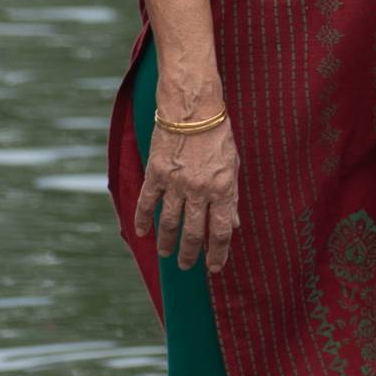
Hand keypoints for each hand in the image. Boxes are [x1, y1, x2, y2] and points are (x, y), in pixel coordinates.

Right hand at [134, 57, 239, 272]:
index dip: (218, 253)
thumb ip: (232, 196)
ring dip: (167, 241)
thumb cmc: (217, 134)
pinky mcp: (157, 173)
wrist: (193, 108)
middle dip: (191, 253)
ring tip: (165, 253)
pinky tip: (142, 233)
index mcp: (223, 189)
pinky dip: (143, 219)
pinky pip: (148, 202)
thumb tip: (234, 223)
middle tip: (187, 265)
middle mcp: (199, 190)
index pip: (221, 231)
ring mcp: (176, 183)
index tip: (214, 267)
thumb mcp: (233, 165)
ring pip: (169, 222)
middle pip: (194, 232)